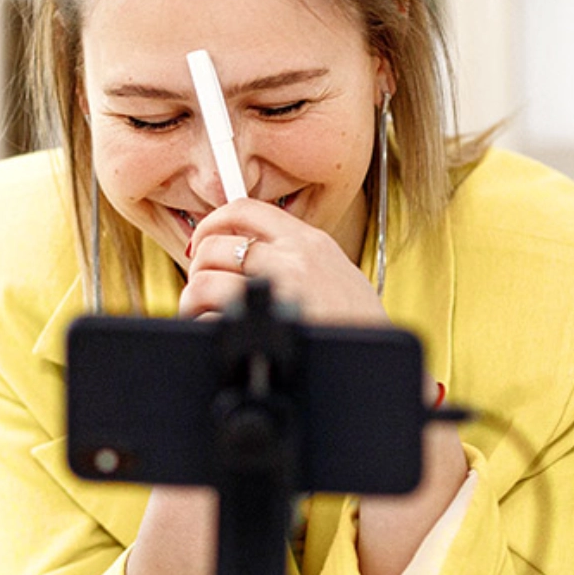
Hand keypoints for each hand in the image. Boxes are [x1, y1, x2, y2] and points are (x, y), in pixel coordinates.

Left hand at [180, 199, 386, 325]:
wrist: (378, 366)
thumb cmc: (359, 328)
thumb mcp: (338, 275)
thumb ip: (298, 259)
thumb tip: (253, 256)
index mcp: (312, 242)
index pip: (247, 209)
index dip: (214, 223)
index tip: (205, 241)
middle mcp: (295, 255)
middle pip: (217, 241)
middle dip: (199, 265)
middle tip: (204, 286)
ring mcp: (281, 285)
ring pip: (207, 274)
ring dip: (195, 295)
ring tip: (204, 313)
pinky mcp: (268, 317)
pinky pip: (213, 310)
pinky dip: (203, 320)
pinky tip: (213, 331)